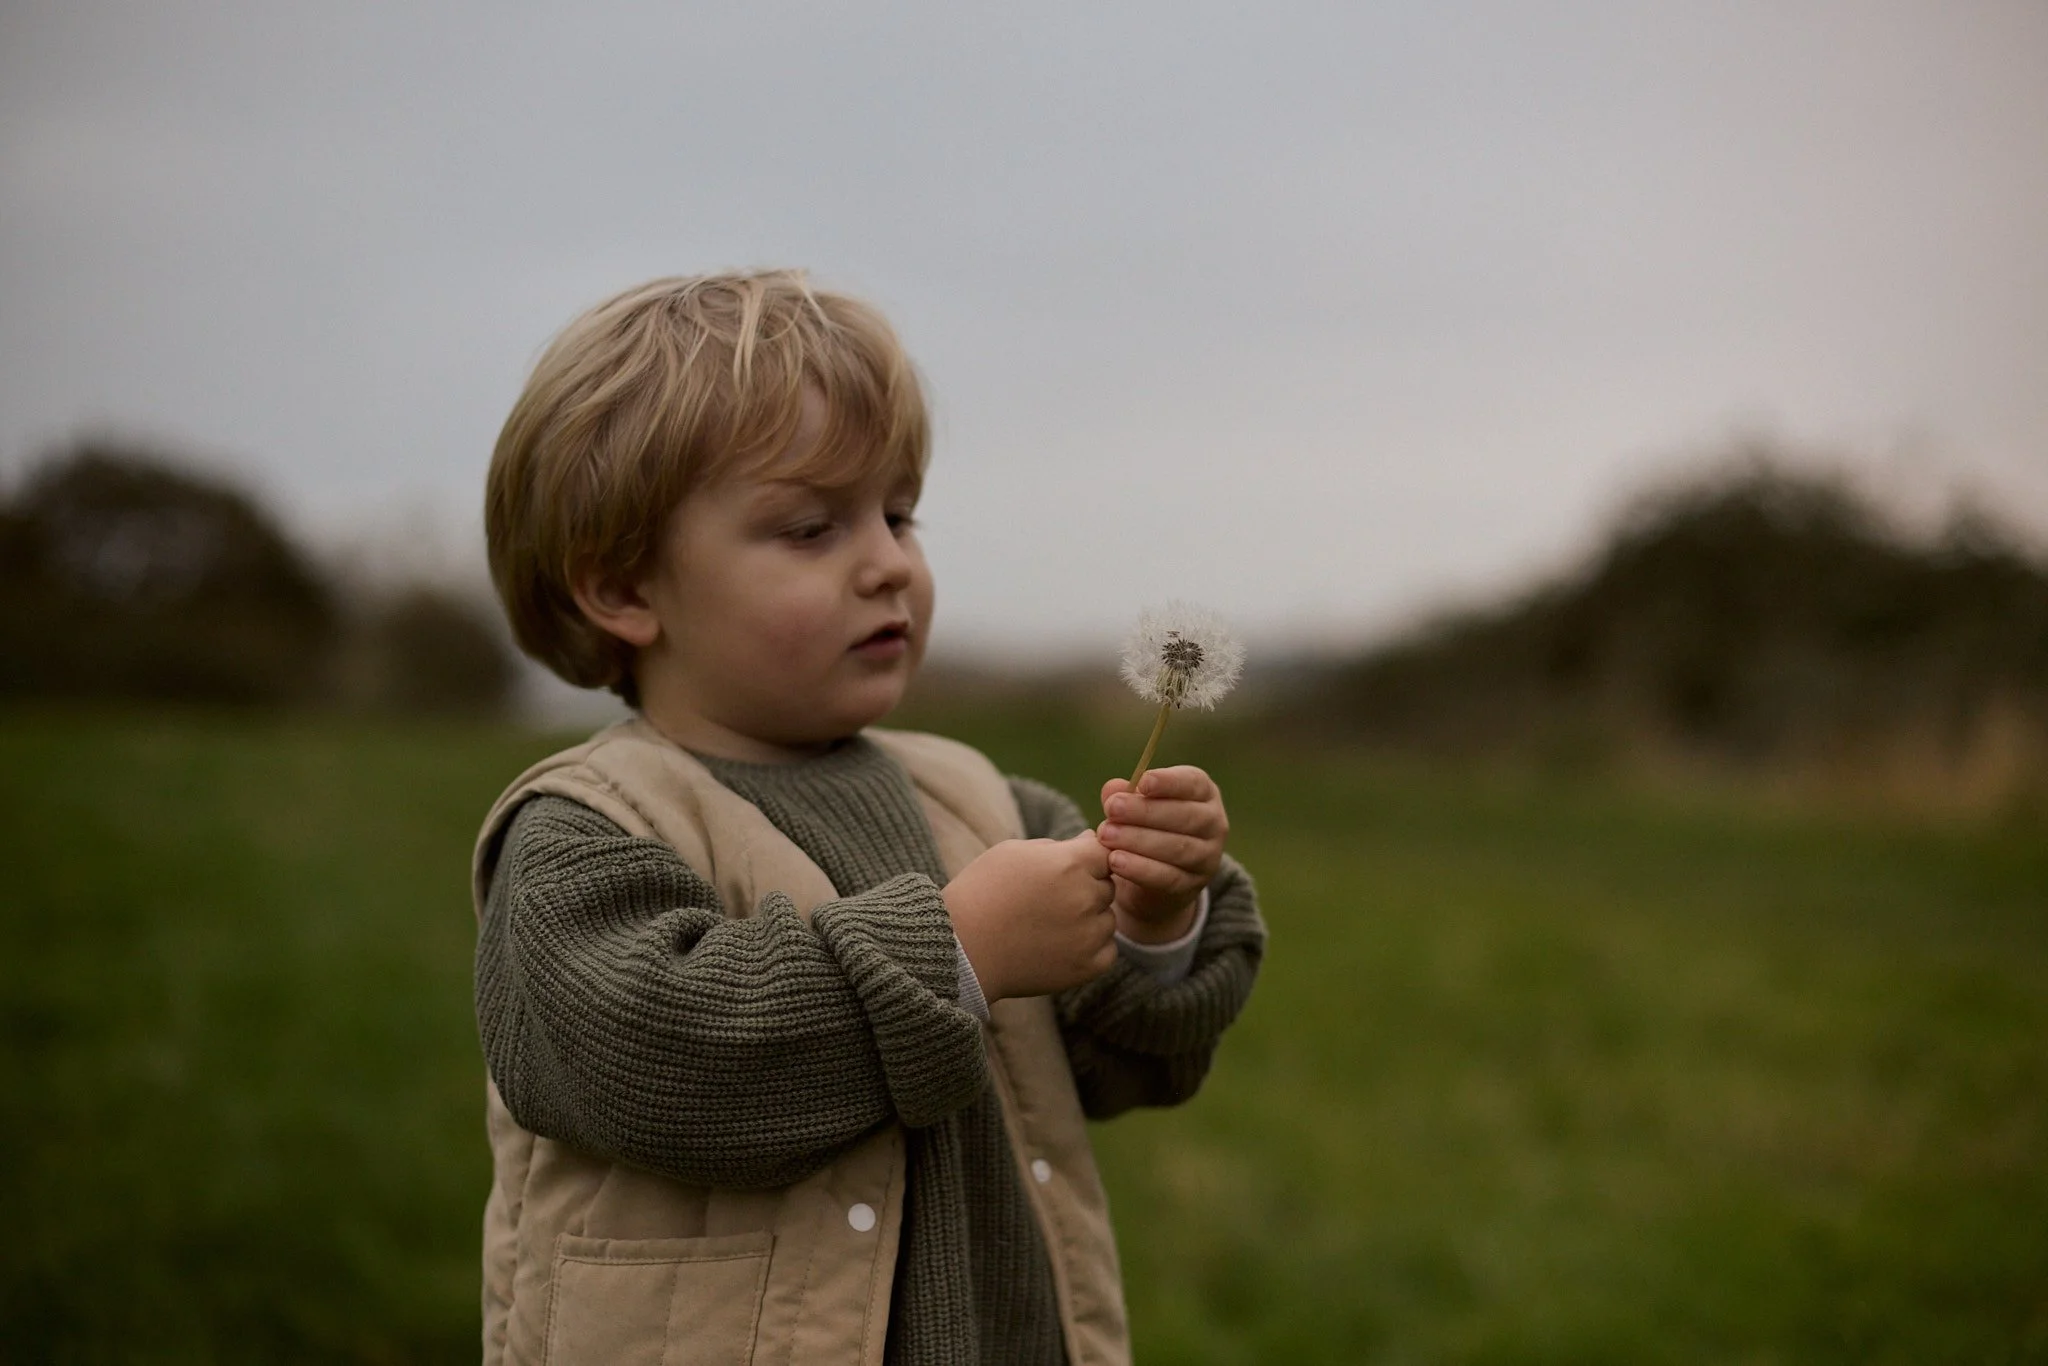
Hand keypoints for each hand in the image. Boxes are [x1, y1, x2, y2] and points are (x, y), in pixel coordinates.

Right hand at [943, 832, 1116, 1000]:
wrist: (961, 949)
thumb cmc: (982, 893)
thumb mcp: (1013, 852)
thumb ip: (1058, 845)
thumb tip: (1091, 839)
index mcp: (1070, 864)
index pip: (1104, 853)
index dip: (1085, 860)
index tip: (1062, 872)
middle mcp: (1085, 897)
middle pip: (1106, 886)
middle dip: (1084, 889)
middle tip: (1046, 901)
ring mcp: (1090, 934)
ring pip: (1107, 918)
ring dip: (1088, 919)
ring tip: (1047, 925)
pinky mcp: (1089, 966)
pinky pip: (1106, 949)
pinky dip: (1089, 947)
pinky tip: (1056, 945)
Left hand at [1097, 766, 1227, 943]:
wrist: (1155, 874)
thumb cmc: (1147, 825)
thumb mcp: (1136, 807)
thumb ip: (1125, 796)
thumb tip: (1112, 789)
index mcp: (1203, 793)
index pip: (1193, 783)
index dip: (1169, 782)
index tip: (1143, 782)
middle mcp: (1213, 823)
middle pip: (1185, 815)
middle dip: (1145, 812)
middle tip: (1112, 809)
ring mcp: (1208, 856)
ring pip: (1178, 848)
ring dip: (1139, 841)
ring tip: (1107, 835)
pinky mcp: (1193, 885)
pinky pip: (1168, 877)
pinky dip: (1140, 869)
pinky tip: (1115, 861)